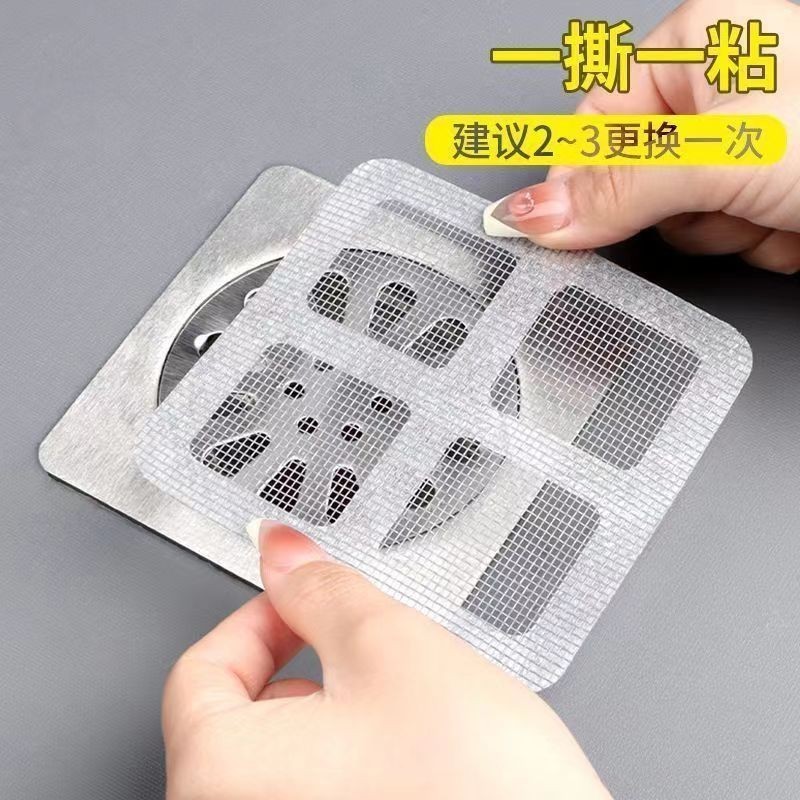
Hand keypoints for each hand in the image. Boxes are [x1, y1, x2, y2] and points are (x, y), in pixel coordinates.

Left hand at [162, 522, 610, 798]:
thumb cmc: (478, 790)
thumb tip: (281, 554)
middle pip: (244, 712)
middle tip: (370, 656)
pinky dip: (356, 757)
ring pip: (291, 751)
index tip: (308, 603)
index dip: (265, 617)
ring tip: (408, 715)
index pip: (202, 667)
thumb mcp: (390, 647)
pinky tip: (414, 757)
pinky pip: (322, 787)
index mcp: (221, 774)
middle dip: (309, 667)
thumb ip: (321, 590)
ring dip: (341, 712)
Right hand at [485, 0, 799, 272]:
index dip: (580, 180)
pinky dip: (761, 244)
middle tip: (719, 198)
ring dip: (726, 232)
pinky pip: (729, 236)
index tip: (563, 228)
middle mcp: (719, 91)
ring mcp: (749, 143)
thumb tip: (533, 212)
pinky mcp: (772, 191)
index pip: (595, 122)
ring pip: (684, 219)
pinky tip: (795, 221)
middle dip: (677, 210)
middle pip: (636, 181)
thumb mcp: (719, 154)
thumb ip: (616, 189)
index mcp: (698, 44)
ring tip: (776, 206)